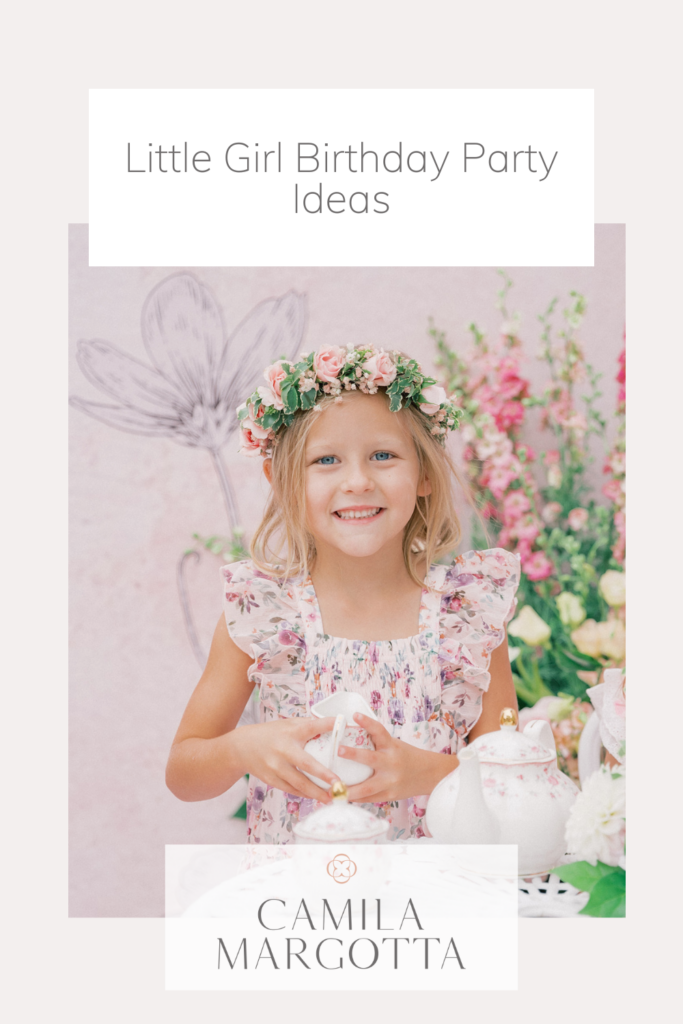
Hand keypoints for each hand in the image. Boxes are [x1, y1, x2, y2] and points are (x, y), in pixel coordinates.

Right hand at [232, 717, 339, 802]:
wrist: (241, 747)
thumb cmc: (272, 734)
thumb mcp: (288, 725)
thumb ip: (308, 726)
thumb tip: (335, 725)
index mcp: (291, 732)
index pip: (311, 726)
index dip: (327, 724)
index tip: (343, 723)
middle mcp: (283, 750)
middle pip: (306, 764)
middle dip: (324, 775)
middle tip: (339, 784)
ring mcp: (276, 767)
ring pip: (299, 784)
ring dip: (317, 793)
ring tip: (332, 799)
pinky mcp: (271, 779)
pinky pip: (292, 790)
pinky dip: (305, 794)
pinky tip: (317, 797)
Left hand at [339, 713, 455, 802]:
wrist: (430, 774)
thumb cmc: (406, 757)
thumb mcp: (393, 745)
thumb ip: (375, 744)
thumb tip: (348, 737)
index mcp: (391, 746)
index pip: (379, 730)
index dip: (367, 722)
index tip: (355, 715)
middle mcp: (391, 762)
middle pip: (370, 758)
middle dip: (353, 755)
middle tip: (338, 750)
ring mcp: (390, 781)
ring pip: (367, 787)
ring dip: (350, 790)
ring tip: (333, 790)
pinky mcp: (390, 795)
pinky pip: (370, 799)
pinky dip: (356, 799)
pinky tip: (343, 798)